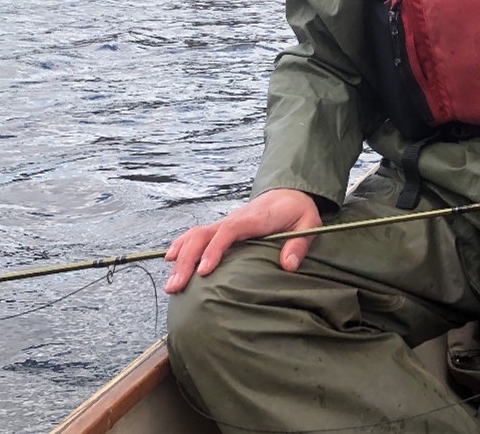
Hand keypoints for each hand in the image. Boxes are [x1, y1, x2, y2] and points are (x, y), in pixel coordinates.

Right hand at [163, 188, 320, 293]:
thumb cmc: (298, 211)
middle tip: (176, 286)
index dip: (214, 249)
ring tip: (171, 283)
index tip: (204, 271)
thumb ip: (299, 243)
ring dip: (181, 257)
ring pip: (196, 234)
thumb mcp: (309, 224)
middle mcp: (235, 219)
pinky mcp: (221, 228)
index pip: (230, 230)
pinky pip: (197, 233)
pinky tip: (170, 260)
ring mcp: (225, 223)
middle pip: (204, 234)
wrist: (289, 194)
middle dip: (187, 259)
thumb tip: (288, 265)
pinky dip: (182, 245)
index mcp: (255, 219)